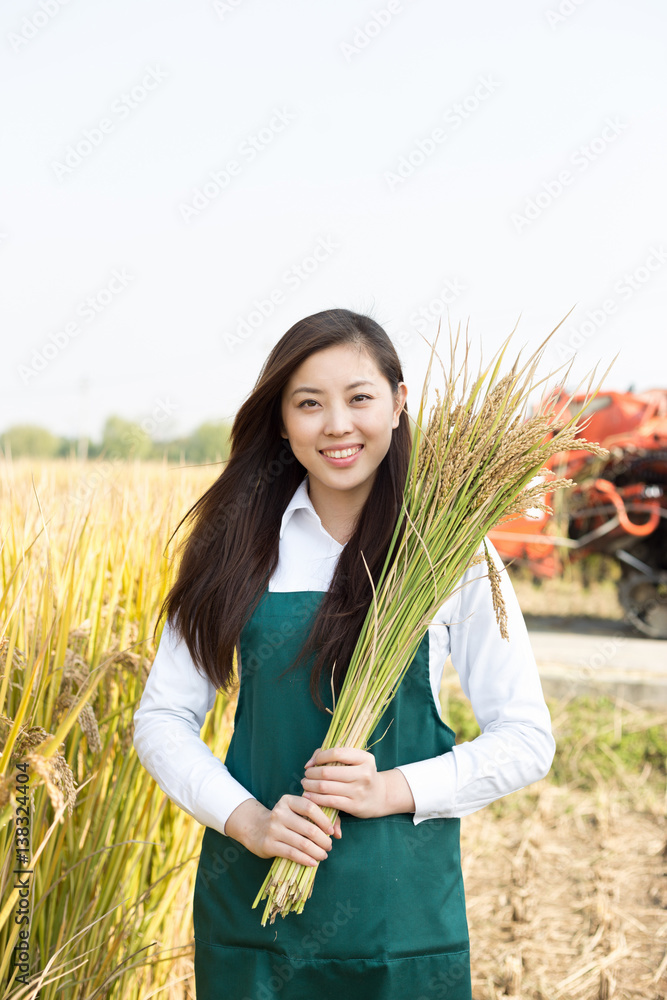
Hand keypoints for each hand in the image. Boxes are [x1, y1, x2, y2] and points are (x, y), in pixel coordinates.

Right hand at [224, 796, 341, 867]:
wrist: (256, 828)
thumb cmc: (285, 820)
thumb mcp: (298, 813)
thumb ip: (321, 817)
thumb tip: (338, 833)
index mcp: (288, 801)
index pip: (310, 807)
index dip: (324, 820)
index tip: (331, 831)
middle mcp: (279, 813)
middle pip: (308, 828)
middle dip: (323, 840)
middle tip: (329, 846)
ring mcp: (273, 829)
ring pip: (302, 843)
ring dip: (317, 852)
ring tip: (323, 855)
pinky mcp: (269, 844)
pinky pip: (292, 853)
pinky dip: (306, 859)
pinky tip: (313, 862)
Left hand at [301, 747, 415, 817]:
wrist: (380, 796)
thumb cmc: (361, 775)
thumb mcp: (355, 761)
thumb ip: (333, 755)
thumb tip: (310, 763)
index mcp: (365, 758)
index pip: (337, 753)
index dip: (320, 757)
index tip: (313, 762)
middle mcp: (364, 774)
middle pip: (328, 772)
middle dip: (312, 773)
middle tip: (306, 775)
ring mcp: (359, 791)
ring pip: (326, 787)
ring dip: (310, 785)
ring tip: (305, 784)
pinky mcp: (355, 806)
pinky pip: (329, 801)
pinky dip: (315, 798)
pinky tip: (308, 796)